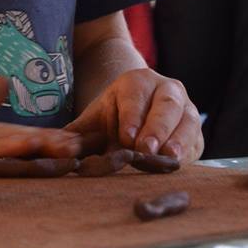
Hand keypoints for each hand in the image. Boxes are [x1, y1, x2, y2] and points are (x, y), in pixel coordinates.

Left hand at [0, 76, 82, 159]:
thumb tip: (5, 80)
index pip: (29, 136)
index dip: (51, 137)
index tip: (74, 137)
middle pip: (30, 145)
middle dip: (55, 147)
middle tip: (80, 147)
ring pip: (18, 148)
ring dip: (43, 148)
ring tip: (68, 148)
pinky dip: (14, 146)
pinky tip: (32, 141)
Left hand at [65, 67, 202, 163]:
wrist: (140, 114)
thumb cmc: (114, 119)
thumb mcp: (94, 120)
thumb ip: (75, 134)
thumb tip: (51, 150)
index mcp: (138, 81)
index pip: (136, 95)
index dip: (131, 115)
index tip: (126, 136)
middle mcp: (166, 90)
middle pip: (165, 106)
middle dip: (156, 128)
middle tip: (145, 149)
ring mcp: (186, 109)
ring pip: (186, 121)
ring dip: (178, 141)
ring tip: (169, 159)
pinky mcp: (196, 133)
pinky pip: (197, 141)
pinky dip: (188, 153)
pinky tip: (178, 166)